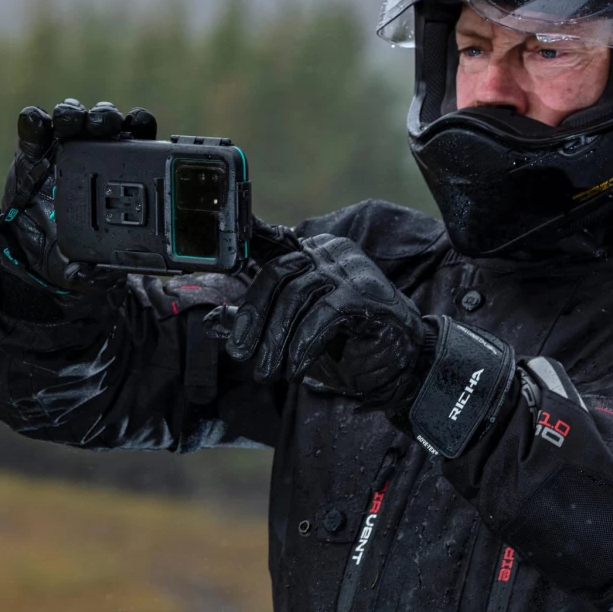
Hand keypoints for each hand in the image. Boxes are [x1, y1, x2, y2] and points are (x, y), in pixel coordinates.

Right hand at [0, 98, 156, 293]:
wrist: (31, 258)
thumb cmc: (71, 254)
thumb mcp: (90, 268)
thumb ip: (96, 272)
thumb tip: (101, 276)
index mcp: (118, 172)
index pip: (135, 137)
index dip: (139, 124)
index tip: (139, 123)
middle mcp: (92, 153)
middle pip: (103, 120)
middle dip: (105, 117)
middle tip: (105, 125)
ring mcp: (59, 149)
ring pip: (71, 116)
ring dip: (72, 114)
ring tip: (70, 122)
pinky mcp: (30, 151)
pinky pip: (32, 128)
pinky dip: (33, 122)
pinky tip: (36, 123)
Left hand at [220, 234, 430, 400]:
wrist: (399, 369)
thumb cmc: (343, 349)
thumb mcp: (289, 338)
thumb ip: (255, 325)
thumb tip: (213, 320)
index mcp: (311, 256)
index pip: (271, 244)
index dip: (247, 240)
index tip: (222, 250)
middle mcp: (329, 254)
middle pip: (277, 273)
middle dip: (253, 317)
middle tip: (240, 354)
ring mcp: (350, 270)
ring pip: (297, 293)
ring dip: (276, 338)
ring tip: (268, 371)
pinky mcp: (365, 293)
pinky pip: (324, 313)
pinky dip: (305, 342)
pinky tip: (296, 367)